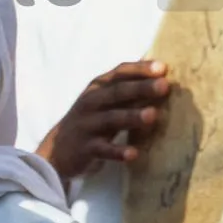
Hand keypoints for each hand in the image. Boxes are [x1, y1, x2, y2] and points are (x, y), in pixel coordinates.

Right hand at [36, 61, 170, 179]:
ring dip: (131, 116)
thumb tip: (164, 79)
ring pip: (111, 119)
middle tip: (164, 86)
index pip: (119, 73)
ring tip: (152, 115)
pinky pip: (103, 149)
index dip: (140, 69)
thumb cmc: (91, 122)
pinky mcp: (86, 148)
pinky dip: (118, 152)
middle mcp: (91, 103)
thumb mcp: (104, 102)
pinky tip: (133, 154)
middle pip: (117, 93)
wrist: (57, 150)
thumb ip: (128, 92)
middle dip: (140, 88)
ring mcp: (87, 125)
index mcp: (98, 88)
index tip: (163, 68)